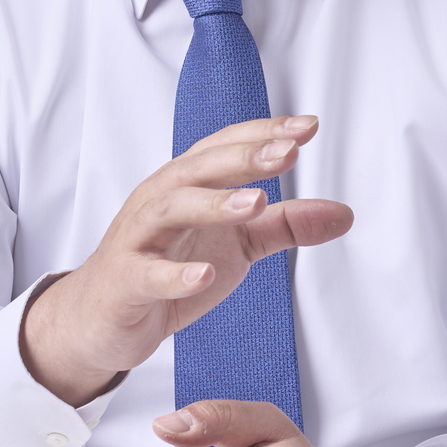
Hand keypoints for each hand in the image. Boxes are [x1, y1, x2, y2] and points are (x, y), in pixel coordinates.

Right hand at [20, 116, 352, 405]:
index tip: (307, 127)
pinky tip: (205, 275)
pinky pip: (148, 274)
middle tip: (288, 153)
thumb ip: (285, 226)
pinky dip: (176, 274)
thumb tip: (343, 214)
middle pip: (199, 167)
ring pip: (171, 208)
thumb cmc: (167, 266)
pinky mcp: (125, 282)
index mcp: (188, 184)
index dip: (263, 133)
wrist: (102, 319)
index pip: (225, 147)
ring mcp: (138, 239)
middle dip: (244, 157)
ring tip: (255, 203)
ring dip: (214, 203)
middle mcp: (160, 200)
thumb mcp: (237, 246)